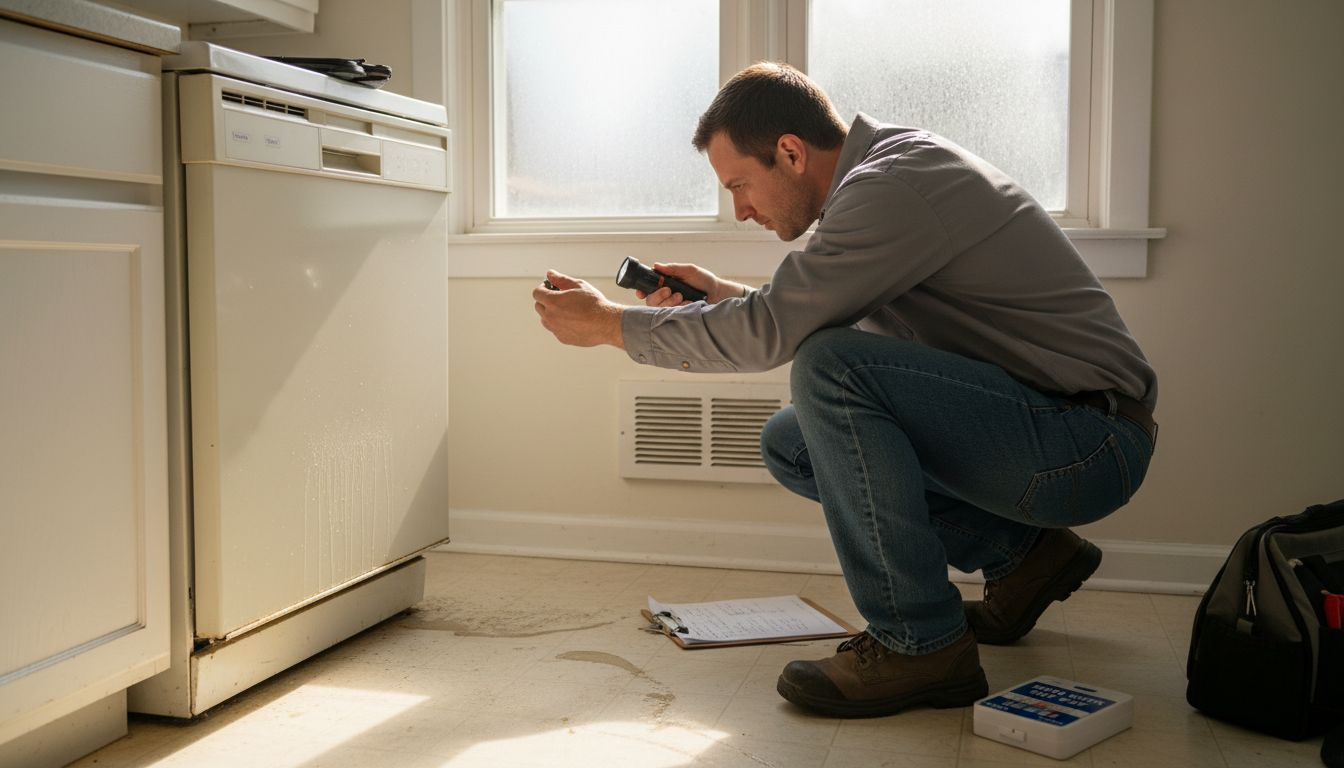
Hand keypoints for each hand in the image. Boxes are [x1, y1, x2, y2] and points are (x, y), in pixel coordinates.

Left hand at [533, 270, 624, 347]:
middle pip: (539, 306)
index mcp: (552, 302)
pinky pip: (555, 330)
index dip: (543, 288)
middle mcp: (551, 317)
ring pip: (545, 319)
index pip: (537, 293)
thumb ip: (561, 279)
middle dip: (546, 300)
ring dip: (551, 313)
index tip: (551, 287)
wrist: (606, 323)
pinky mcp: (563, 338)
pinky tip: (573, 320)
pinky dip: (560, 324)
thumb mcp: (578, 285)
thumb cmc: (594, 304)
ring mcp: (556, 329)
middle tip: (560, 297)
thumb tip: (550, 274)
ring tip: (567, 309)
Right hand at [635, 262, 750, 306]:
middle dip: (658, 296)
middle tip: (670, 291)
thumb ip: (673, 269)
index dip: (642, 291)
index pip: (648, 289)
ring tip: (682, 297)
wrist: (718, 294)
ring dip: (669, 302)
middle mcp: (666, 296)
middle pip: (650, 301)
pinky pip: (671, 316)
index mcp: (666, 283)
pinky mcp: (679, 315)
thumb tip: (656, 265)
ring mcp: (672, 307)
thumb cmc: (704, 280)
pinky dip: (679, 309)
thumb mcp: (689, 270)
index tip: (641, 293)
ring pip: (659, 310)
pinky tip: (688, 304)